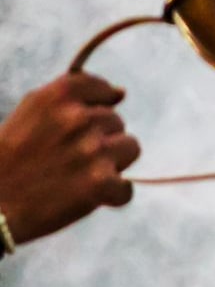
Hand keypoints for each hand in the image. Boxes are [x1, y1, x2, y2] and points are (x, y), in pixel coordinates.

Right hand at [0, 73, 139, 243]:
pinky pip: (127, 187)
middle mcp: (77, 118)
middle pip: (117, 122)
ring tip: (80, 175)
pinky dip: (112, 196)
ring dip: (112, 164)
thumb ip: (74, 99)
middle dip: (100, 138)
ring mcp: (92, 150)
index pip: (102, 89)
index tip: (81, 125)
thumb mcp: (32, 113)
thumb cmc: (12, 158)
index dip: (96, 108)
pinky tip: (87, 197)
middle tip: (69, 157)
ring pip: (130, 148)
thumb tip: (122, 93)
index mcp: (57, 96)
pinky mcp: (101, 182)